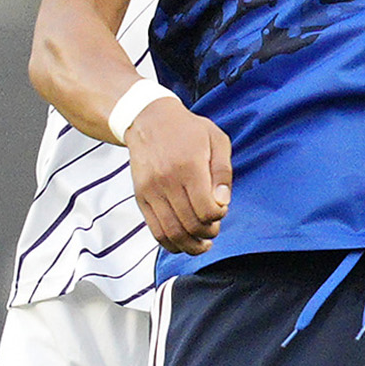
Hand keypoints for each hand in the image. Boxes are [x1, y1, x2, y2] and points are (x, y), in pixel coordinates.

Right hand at [123, 97, 230, 253]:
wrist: (148, 120)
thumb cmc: (187, 130)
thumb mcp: (216, 139)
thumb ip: (223, 172)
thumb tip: (223, 203)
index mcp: (189, 167)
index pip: (207, 210)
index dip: (218, 216)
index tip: (221, 209)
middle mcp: (167, 181)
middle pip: (191, 225)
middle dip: (208, 233)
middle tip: (214, 229)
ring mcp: (151, 191)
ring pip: (172, 233)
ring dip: (191, 245)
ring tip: (202, 243)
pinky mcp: (141, 197)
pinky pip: (156, 230)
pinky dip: (171, 244)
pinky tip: (184, 243)